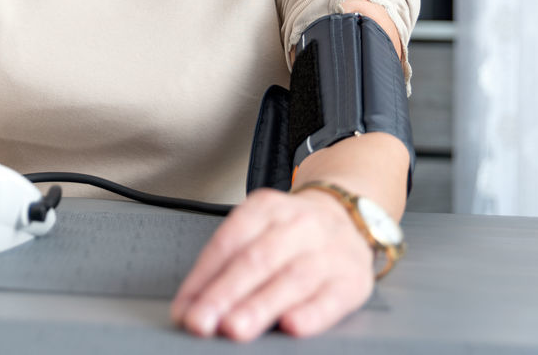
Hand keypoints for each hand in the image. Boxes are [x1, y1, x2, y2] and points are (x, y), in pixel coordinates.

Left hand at [171, 188, 374, 340]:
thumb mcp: (257, 230)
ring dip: (260, 306)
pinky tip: (292, 326)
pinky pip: (331, 298)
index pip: (227, 244)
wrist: (349, 217)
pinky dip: (311, 314)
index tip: (184, 310)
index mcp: (265, 208)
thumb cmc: (291, 234)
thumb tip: (189, 307)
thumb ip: (225, 265)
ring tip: (235, 328)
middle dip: (224, 295)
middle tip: (202, 322)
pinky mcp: (353, 280)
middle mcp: (298, 225)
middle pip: (256, 260)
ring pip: (291, 279)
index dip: (202, 279)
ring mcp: (329, 251)